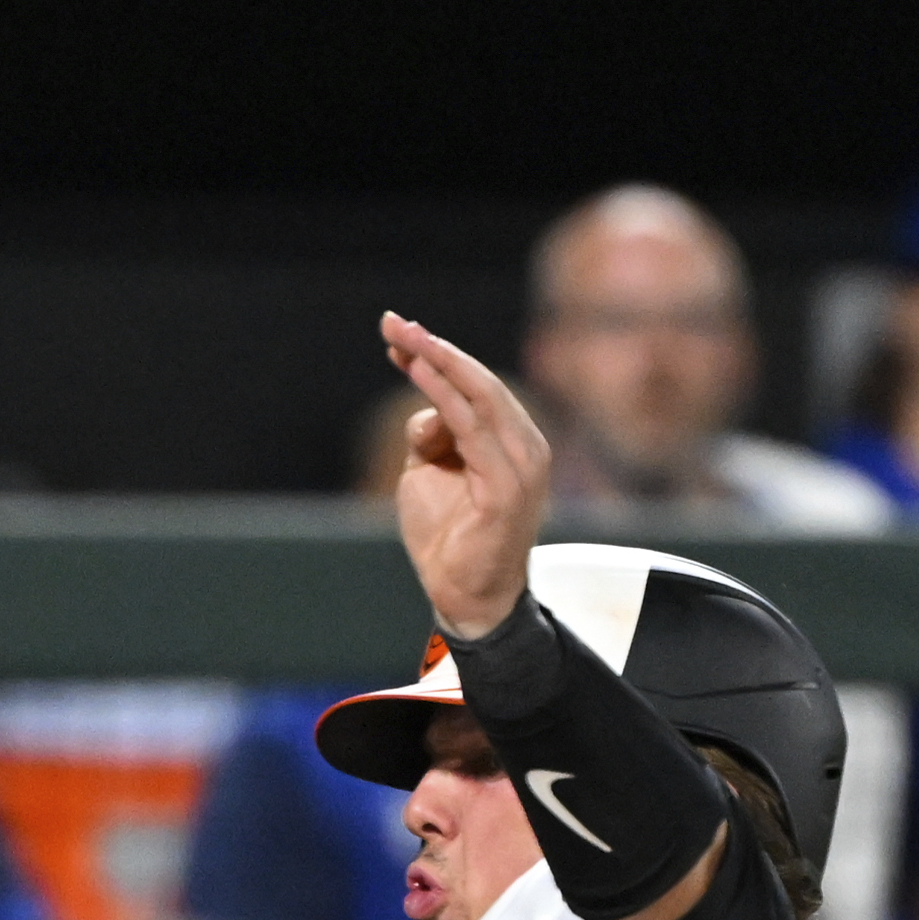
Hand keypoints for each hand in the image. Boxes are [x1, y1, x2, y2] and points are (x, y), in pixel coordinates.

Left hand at [380, 310, 551, 640]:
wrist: (465, 597)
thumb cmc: (449, 536)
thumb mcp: (428, 474)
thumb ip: (430, 436)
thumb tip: (425, 409)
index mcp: (511, 439)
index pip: (473, 385)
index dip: (434, 356)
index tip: (395, 333)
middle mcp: (525, 445)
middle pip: (478, 381)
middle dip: (433, 348)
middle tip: (393, 322)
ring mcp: (522, 465)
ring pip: (479, 396)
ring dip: (438, 362)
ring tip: (403, 339)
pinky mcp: (509, 487)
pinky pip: (474, 428)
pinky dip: (445, 397)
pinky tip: (418, 374)